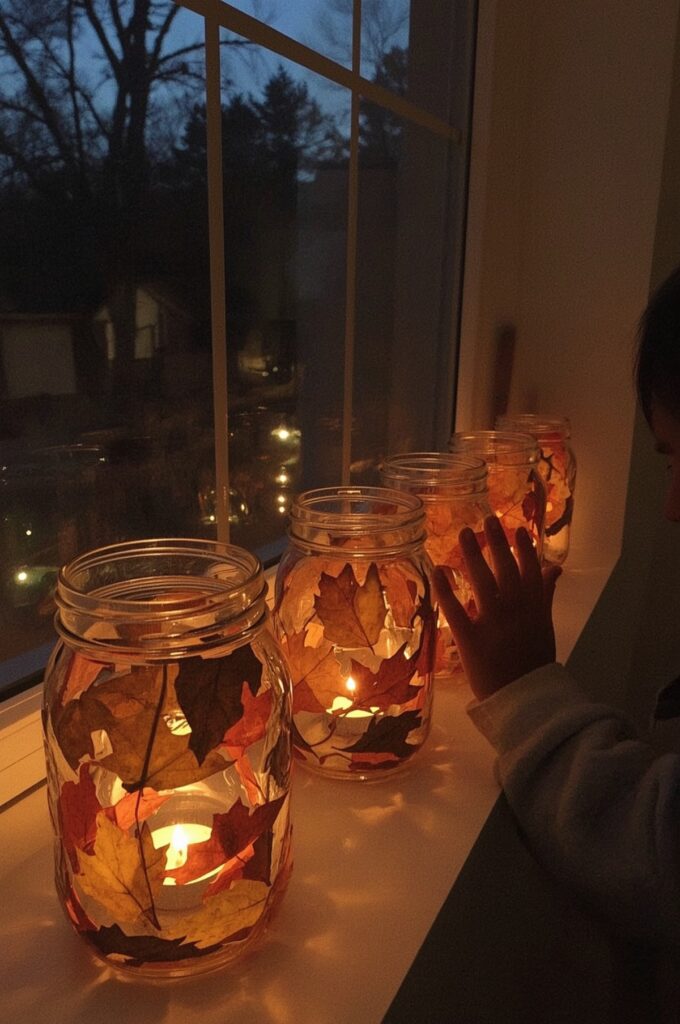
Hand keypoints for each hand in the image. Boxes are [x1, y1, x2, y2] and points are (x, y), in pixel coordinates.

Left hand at [433, 515, 561, 701]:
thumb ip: (545, 594)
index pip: (531, 570)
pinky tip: (439, 569)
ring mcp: (493, 623)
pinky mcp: (470, 638)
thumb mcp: (545, 626)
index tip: (517, 528)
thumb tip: (555, 567)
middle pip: (505, 568)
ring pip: (482, 581)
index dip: (524, 548)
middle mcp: (515, 610)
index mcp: (535, 608)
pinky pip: (455, 609)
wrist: (524, 702)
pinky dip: (446, 588)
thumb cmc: (533, 664)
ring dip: (473, 554)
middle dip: (497, 542)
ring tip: (464, 532)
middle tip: (487, 518)